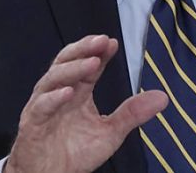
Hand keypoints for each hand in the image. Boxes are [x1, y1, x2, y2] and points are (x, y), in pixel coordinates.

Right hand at [4, 34, 167, 172]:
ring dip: (73, 69)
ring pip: (53, 79)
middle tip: (101, 41)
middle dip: (83, 49)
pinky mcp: (32, 124)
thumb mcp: (111, 132)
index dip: (99, 52)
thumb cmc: (75, 153)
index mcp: (78, 93)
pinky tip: (68, 93)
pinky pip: (41, 107)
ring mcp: (43, 106)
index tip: (113, 43)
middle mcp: (59, 94)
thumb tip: (162, 97)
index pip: (87, 65)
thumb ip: (132, 113)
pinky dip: (53, 98)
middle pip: (66, 62)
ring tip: (92, 62)